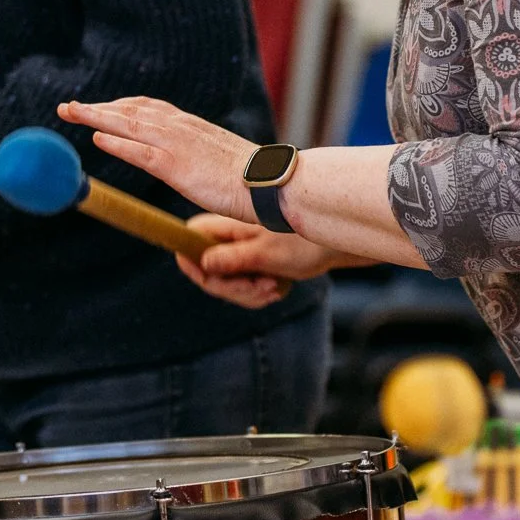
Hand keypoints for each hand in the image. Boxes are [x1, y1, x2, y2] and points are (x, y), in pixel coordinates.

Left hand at [59, 97, 260, 222]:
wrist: (272, 184)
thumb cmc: (252, 178)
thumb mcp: (220, 157)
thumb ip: (200, 153)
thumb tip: (194, 161)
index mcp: (192, 126)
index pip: (148, 107)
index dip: (119, 105)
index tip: (98, 106)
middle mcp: (181, 128)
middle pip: (131, 109)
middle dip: (98, 106)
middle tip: (68, 107)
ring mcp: (178, 145)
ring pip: (129, 124)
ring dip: (97, 116)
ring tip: (71, 113)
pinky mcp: (177, 166)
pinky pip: (140, 152)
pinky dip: (117, 143)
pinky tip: (97, 139)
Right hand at [172, 214, 343, 308]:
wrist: (332, 244)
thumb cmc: (303, 241)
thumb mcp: (267, 253)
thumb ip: (233, 259)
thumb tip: (203, 264)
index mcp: (224, 225)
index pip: (187, 242)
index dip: (193, 266)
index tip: (215, 281)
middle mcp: (225, 237)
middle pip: (206, 272)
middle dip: (233, 288)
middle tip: (262, 287)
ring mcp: (236, 251)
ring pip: (224, 284)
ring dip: (248, 294)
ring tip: (274, 287)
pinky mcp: (247, 265)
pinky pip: (240, 289)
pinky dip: (257, 294)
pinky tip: (276, 288)